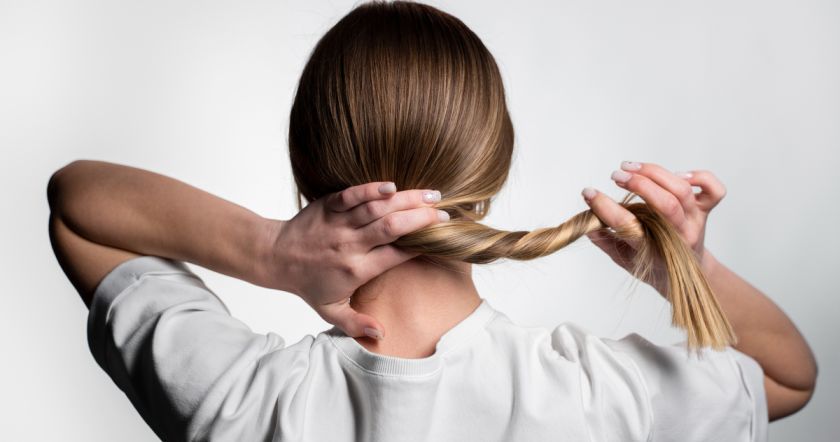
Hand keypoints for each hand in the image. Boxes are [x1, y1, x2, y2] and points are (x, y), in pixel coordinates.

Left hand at [261, 182, 447, 338]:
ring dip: (407, 200)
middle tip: (445, 215)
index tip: (442, 239)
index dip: (421, 246)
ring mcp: (339, 224)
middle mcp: (350, 246)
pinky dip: (372, 189)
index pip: (396, 256)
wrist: (274, 257)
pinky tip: (393, 186)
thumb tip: (382, 334)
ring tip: (433, 195)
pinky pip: (352, 194)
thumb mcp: (330, 310)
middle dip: (422, 220)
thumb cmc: (307, 284)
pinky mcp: (329, 205)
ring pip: (377, 208)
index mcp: (356, 270)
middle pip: (392, 228)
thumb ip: (356, 323)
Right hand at [581, 161, 726, 294]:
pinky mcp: (705, 211)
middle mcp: (679, 235)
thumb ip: (606, 242)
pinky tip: (677, 175)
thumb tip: (587, 224)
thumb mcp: (624, 260)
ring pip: (682, 190)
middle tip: (615, 176)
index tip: (588, 193)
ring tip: (629, 167)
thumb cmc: (652, 265)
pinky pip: (714, 190)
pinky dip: (699, 177)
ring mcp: (695, 221)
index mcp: (655, 251)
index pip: (630, 226)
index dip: (606, 208)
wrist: (687, 277)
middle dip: (637, 184)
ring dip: (654, 173)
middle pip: (665, 203)